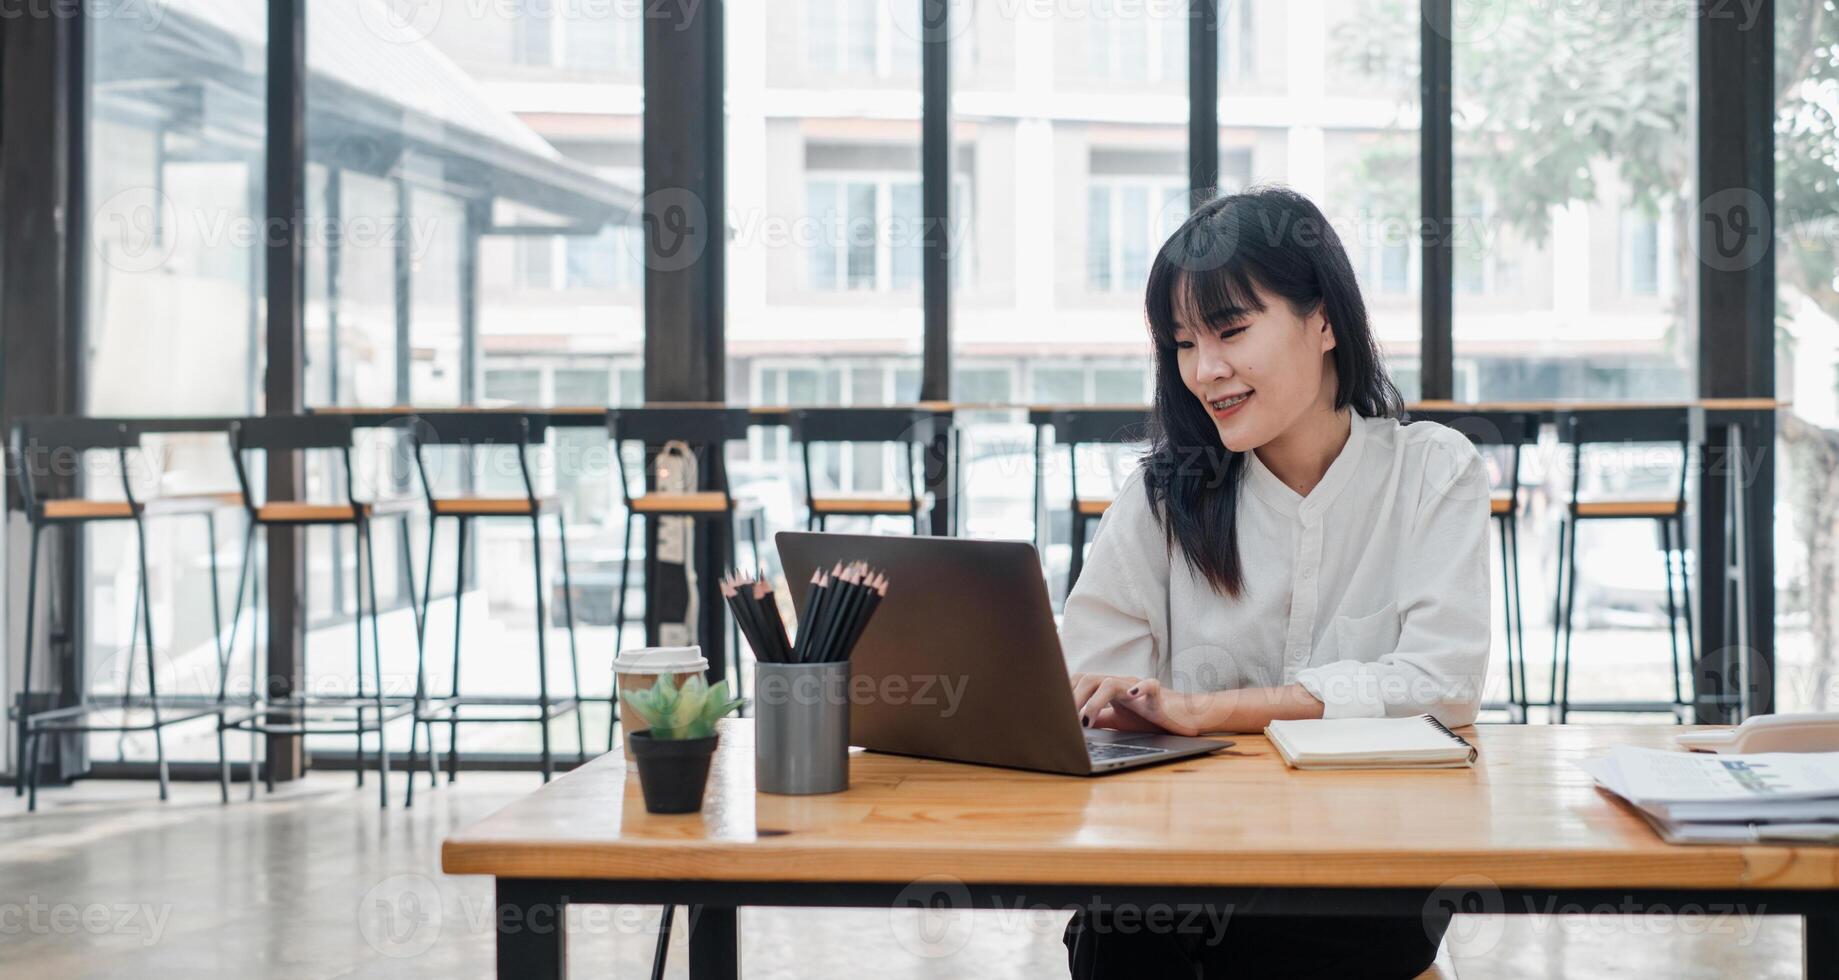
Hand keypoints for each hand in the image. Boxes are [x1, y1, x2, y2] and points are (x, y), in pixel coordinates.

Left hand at [1070, 674, 1212, 736]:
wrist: (1182, 716)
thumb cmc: (1149, 717)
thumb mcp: (1117, 720)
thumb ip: (1097, 718)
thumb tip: (1072, 726)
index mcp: (1108, 689)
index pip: (1079, 681)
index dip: (1065, 694)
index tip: (1054, 713)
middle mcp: (1120, 684)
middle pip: (1089, 678)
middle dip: (1073, 699)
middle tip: (1065, 722)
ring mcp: (1137, 687)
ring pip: (1110, 682)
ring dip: (1093, 701)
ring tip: (1086, 721)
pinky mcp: (1157, 694)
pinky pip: (1149, 685)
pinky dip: (1140, 689)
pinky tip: (1133, 697)